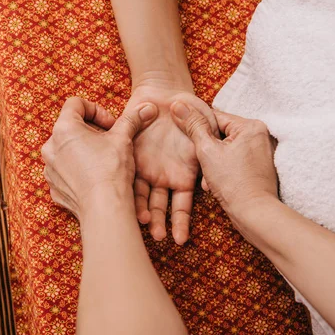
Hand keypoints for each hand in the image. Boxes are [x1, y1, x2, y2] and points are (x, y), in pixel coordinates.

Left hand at [42, 97, 157, 218]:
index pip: (75, 104)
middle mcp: (50, 147)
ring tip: (103, 161)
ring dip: (84, 151)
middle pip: (71, 128)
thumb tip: (147, 107)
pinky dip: (78, 171)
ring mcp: (50, 169)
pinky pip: (65, 172)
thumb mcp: (123, 139)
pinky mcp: (54, 187)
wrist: (104, 208)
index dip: (97, 110)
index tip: (111, 125)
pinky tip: (95, 177)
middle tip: (110, 142)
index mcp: (64, 129)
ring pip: (67, 151)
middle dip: (91, 132)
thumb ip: (132, 120)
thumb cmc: (111, 170)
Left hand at [127, 85, 218, 244]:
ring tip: (141, 225)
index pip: (183, 205)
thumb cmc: (188, 108)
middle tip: (158, 236)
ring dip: (143, 214)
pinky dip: (129, 195)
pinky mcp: (132, 160)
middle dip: (160, 224)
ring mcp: (147, 171)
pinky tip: (127, 206)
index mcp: (185, 174)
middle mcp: (165, 178)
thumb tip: (207, 160)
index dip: (181, 222)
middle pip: (161, 208)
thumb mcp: (202, 121)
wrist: (163, 95)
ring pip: (143, 198)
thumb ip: (206, 137)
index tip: (180, 238)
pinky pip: (129, 180)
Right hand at [170, 101, 278, 229]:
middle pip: (221, 134)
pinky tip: (217, 183)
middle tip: (202, 164)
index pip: (215, 118)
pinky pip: (235, 161)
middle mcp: (261, 134)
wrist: (254, 213)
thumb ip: (193, 126)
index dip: (198, 130)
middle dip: (207, 151)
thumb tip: (178, 105)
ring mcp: (262, 151)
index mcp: (251, 126)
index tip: (189, 142)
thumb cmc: (233, 183)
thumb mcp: (207, 151)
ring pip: (226, 149)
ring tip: (210, 178)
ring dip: (214, 162)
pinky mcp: (260, 167)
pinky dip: (224, 169)